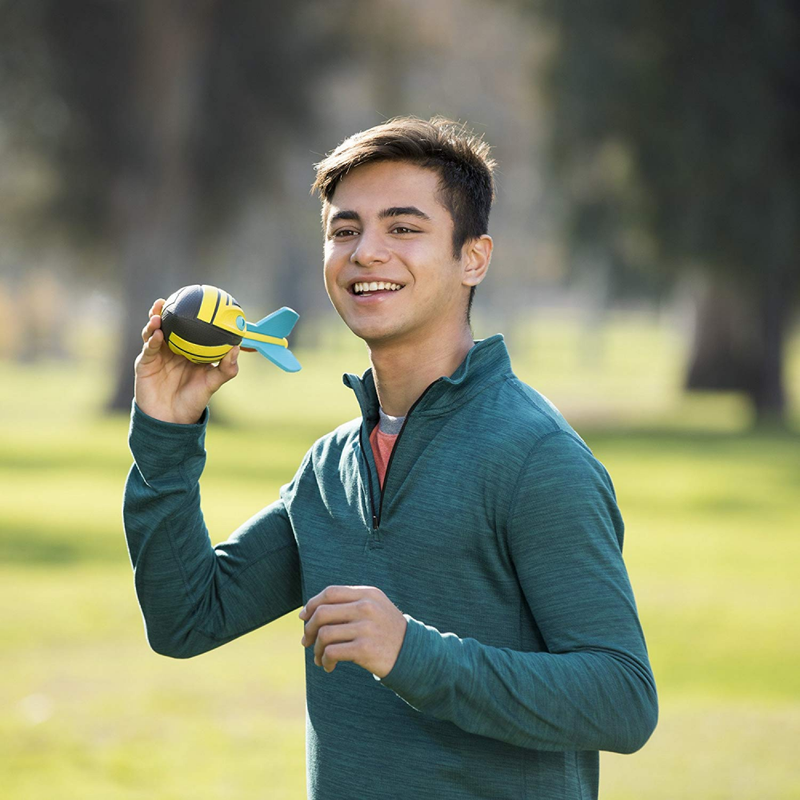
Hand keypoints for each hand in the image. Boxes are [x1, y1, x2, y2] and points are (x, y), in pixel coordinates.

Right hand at [134, 298, 239, 423]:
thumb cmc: (194, 400)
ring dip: (156, 320)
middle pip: (168, 324)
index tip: (197, 299)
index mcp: (188, 350)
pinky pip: (149, 348)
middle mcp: (172, 349)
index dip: (190, 314)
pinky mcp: (145, 363)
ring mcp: (157, 354)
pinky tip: (157, 333)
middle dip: (167, 310)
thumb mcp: (213, 383)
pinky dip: (152, 339)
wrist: (171, 420)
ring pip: (154, 331)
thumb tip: (236, 348)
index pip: (189, 327)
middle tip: (172, 298)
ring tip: (160, 312)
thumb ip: (226, 368)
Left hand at [299, 585, 407, 676]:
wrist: (412, 653)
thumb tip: (311, 611)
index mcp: (367, 594)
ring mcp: (366, 628)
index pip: (330, 593)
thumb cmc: (386, 630)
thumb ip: (349, 602)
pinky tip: (328, 666)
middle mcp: (366, 607)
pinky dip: (325, 660)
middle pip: (323, 613)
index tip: (304, 617)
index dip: (312, 604)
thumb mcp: (375, 607)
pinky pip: (332, 652)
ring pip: (324, 634)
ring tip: (319, 657)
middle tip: (306, 641)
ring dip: (316, 649)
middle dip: (309, 628)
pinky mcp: (364, 649)